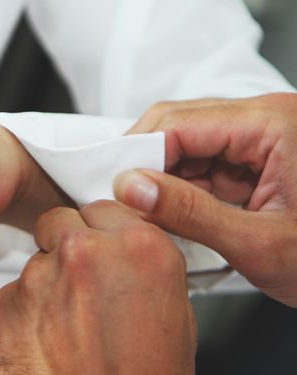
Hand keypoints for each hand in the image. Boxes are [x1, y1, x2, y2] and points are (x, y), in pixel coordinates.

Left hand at [0, 201, 196, 374]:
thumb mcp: (175, 318)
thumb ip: (143, 271)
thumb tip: (123, 255)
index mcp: (141, 250)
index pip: (106, 209)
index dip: (99, 231)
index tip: (96, 244)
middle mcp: (88, 254)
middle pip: (62, 222)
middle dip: (67, 246)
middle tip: (77, 283)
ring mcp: (41, 277)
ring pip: (36, 261)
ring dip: (46, 285)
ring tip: (66, 331)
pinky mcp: (6, 305)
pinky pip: (13, 294)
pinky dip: (24, 313)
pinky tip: (44, 345)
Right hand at [115, 93, 296, 305]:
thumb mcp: (259, 243)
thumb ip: (189, 213)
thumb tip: (130, 187)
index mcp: (274, 125)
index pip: (179, 123)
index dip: (136, 154)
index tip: (110, 188)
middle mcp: (266, 120)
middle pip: (178, 126)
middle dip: (144, 164)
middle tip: (120, 201)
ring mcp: (260, 140)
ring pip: (185, 146)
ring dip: (161, 180)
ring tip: (145, 215)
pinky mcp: (255, 162)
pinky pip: (202, 166)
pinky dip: (180, 191)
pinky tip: (169, 215)